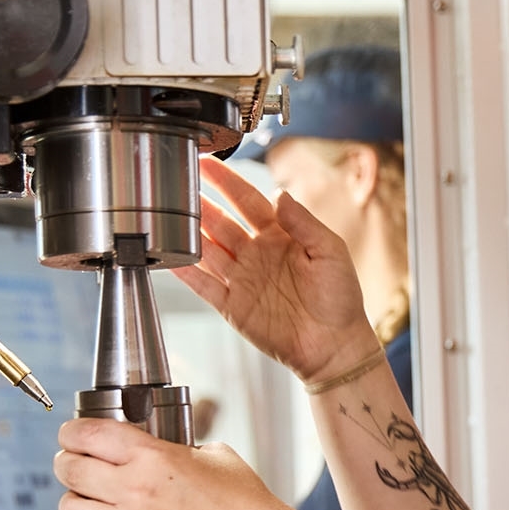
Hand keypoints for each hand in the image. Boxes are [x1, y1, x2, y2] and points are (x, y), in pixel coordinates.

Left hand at [54, 419, 283, 509]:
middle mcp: (136, 487)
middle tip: (79, 470)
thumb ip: (173, 446)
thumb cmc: (241, 498)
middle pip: (68, 469)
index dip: (71, 433)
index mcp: (153, 454)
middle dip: (68, 466)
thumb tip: (150, 446)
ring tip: (91, 506)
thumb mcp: (211, 453)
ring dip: (74, 506)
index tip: (74, 438)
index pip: (86, 433)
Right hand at [190, 154, 382, 383]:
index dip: (227, 181)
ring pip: (208, 250)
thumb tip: (279, 195)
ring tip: (167, 213)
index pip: (248, 200)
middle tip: (177, 185)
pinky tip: (168, 257)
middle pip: (221, 222)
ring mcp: (244, 279)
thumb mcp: (330, 252)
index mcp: (281, 236)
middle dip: (200, 202)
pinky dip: (186, 272)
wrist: (334, 346)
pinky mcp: (234, 306)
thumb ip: (304, 222)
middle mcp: (258, 254)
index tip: (208, 163)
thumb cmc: (341, 300)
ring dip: (189, 232)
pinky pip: (204, 285)